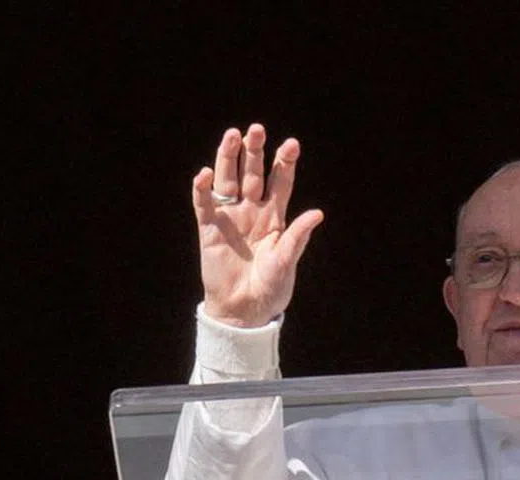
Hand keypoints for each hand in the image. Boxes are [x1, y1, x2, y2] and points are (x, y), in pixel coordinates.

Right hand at [193, 124, 324, 327]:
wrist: (245, 310)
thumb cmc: (271, 288)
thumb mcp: (287, 261)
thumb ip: (298, 237)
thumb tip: (317, 213)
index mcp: (275, 217)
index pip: (280, 183)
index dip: (285, 163)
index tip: (292, 144)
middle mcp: (252, 211)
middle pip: (253, 174)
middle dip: (255, 152)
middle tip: (257, 129)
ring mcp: (230, 217)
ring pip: (228, 180)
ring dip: (228, 158)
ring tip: (232, 135)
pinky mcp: (209, 229)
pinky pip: (204, 204)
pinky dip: (202, 189)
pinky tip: (204, 174)